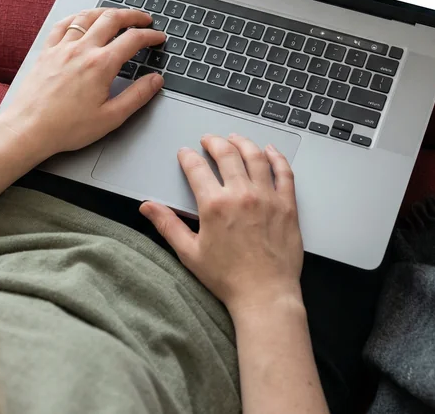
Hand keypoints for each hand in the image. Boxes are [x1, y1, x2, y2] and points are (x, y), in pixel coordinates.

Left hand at [0, 7, 164, 159]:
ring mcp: (62, 48)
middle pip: (112, 18)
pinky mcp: (47, 52)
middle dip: (133, 15)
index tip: (158, 37)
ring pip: (88, 16)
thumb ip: (137, 96)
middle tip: (144, 19)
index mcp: (101, 65)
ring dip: (107, 11)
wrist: (28, 130)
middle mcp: (82, 50)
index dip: (150, 35)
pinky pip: (63, 24)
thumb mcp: (111, 117)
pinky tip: (82, 19)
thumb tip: (155, 80)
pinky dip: (77, 17)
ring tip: (117, 14)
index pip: (133, 39)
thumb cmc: (66, 127)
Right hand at [140, 134, 303, 317]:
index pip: (197, 168)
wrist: (265, 295)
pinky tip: (270, 150)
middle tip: (208, 139)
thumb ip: (168, 224)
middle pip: (227, 154)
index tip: (185, 154)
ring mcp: (267, 197)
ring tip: (235, 138)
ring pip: (255, 156)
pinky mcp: (287, 204)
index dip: (188, 157)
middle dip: (214, 142)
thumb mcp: (190, 253)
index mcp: (215, 205)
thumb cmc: (228, 278)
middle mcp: (241, 195)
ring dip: (243, 142)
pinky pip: (284, 172)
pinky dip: (277, 157)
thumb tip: (147, 207)